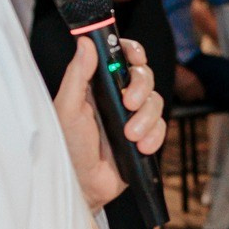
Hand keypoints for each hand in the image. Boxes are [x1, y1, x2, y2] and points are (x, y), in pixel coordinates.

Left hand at [55, 37, 164, 207]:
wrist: (82, 185)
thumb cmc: (67, 147)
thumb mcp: (68, 108)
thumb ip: (77, 75)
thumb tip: (85, 43)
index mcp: (98, 85)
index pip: (121, 58)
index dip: (132, 53)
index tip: (134, 57)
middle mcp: (117, 97)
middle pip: (144, 76)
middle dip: (141, 88)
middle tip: (128, 103)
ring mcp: (132, 117)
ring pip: (156, 101)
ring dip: (146, 118)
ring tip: (130, 136)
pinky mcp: (144, 136)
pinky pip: (161, 127)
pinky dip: (154, 136)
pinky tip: (140, 147)